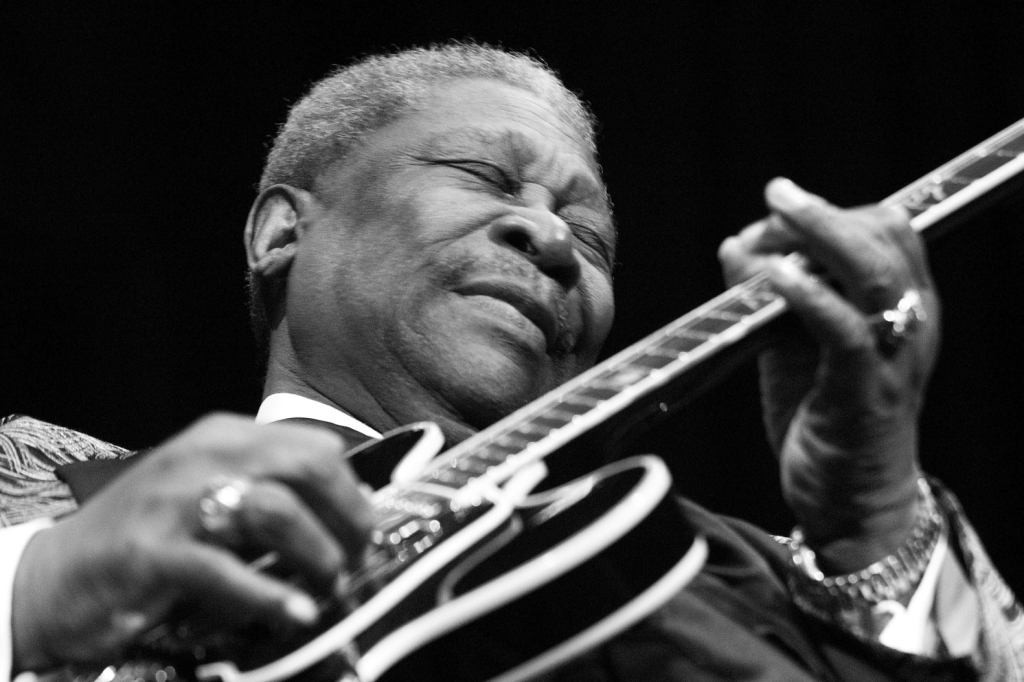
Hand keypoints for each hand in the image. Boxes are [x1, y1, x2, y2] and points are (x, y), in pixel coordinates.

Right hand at [12, 414, 375, 670]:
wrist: (56, 576)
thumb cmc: (148, 536)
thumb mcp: (211, 497)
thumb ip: (269, 496)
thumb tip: (348, 518)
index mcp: (224, 437)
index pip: (315, 447)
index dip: (352, 492)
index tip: (367, 530)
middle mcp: (203, 456)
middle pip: (305, 467)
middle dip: (347, 516)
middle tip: (358, 558)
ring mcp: (175, 501)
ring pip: (274, 511)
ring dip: (316, 554)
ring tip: (331, 585)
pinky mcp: (152, 552)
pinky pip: (226, 569)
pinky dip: (269, 595)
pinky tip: (296, 614)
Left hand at [718, 178, 940, 572]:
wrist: (851, 503)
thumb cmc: (824, 416)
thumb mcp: (797, 344)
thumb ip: (776, 296)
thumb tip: (735, 244)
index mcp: (904, 306)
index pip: (890, 229)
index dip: (836, 208)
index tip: (782, 205)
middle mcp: (911, 322)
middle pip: (885, 236)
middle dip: (823, 211)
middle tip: (776, 196)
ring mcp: (894, 356)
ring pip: (871, 271)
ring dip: (820, 232)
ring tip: (775, 212)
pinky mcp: (866, 391)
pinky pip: (844, 328)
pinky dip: (807, 295)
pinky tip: (772, 277)